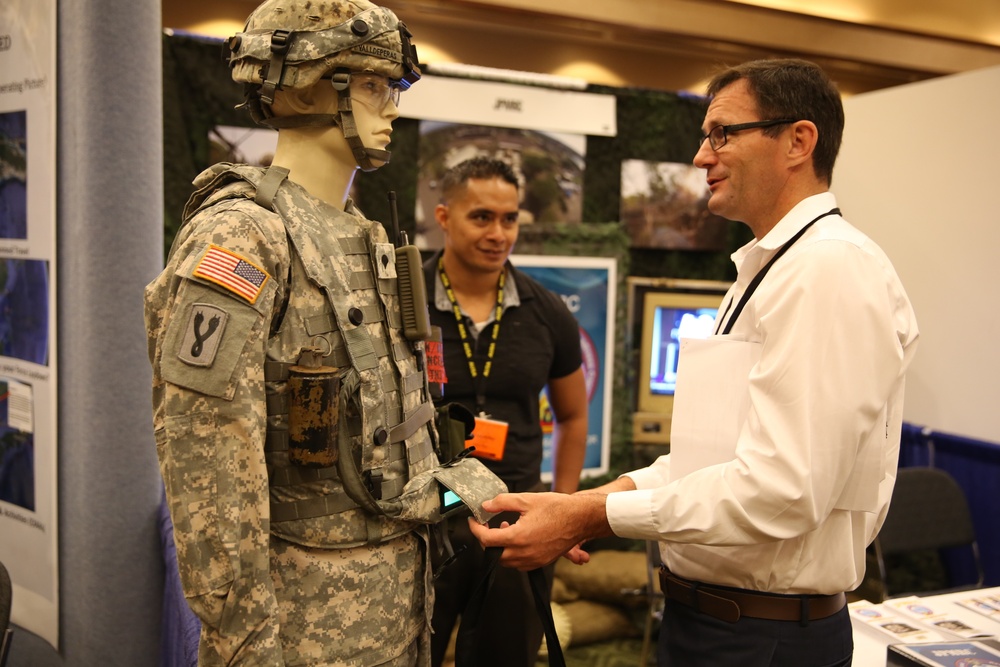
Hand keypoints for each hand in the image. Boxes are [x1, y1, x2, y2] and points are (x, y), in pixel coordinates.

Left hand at [467, 492, 611, 569]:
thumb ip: (502, 503)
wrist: (581, 519)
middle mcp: (524, 553)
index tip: (473, 521)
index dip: (475, 529)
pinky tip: (518, 538)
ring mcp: (533, 560)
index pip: (486, 539)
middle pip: (493, 553)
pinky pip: (519, 563)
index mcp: (518, 538)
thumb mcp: (526, 500)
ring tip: (506, 528)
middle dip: (487, 539)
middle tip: (488, 524)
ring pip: (506, 561)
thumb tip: (486, 506)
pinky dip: (512, 553)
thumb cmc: (558, 508)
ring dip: (500, 547)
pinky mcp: (541, 562)